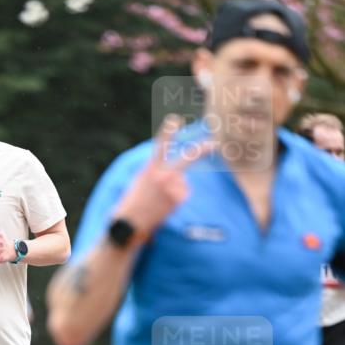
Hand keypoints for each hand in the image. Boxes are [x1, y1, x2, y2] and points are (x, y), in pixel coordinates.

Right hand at [113, 115, 216, 235]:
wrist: (130, 225)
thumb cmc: (132, 202)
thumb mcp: (140, 181)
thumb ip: (156, 172)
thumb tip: (179, 174)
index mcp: (150, 169)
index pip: (160, 147)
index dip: (168, 132)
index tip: (175, 120)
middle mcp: (162, 176)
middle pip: (187, 159)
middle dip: (202, 151)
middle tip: (214, 145)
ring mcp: (172, 189)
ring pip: (182, 182)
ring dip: (174, 189)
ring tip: (158, 200)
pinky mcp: (178, 200)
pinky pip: (183, 193)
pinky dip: (176, 198)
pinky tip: (163, 205)